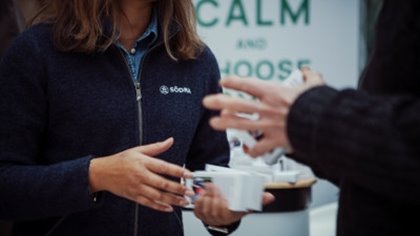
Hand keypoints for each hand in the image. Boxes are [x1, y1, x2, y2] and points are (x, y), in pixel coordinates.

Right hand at [88, 137, 192, 211]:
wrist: (102, 172)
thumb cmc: (121, 160)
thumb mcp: (138, 150)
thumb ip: (156, 147)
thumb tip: (170, 140)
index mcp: (143, 162)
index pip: (164, 167)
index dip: (178, 171)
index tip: (189, 174)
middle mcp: (141, 175)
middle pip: (163, 184)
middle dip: (179, 188)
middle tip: (191, 191)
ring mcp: (137, 187)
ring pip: (158, 196)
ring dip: (173, 200)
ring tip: (184, 201)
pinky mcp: (134, 196)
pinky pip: (148, 203)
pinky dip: (160, 207)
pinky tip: (169, 208)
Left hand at [193, 183, 274, 225]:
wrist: (224, 218)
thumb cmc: (235, 210)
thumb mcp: (247, 205)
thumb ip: (258, 200)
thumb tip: (269, 196)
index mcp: (231, 216)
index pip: (224, 211)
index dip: (220, 202)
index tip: (220, 192)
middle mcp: (219, 219)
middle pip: (213, 208)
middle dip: (212, 196)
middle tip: (213, 185)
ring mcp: (209, 218)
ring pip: (205, 208)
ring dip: (205, 197)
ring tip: (207, 188)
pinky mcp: (200, 215)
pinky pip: (197, 209)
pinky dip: (198, 201)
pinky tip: (201, 194)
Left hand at [203, 68, 323, 156]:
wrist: (324, 125)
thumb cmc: (318, 106)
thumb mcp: (315, 85)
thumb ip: (309, 76)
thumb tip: (308, 71)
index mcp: (274, 93)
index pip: (247, 85)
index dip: (233, 82)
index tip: (223, 81)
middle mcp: (267, 109)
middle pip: (237, 104)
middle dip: (219, 102)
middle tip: (207, 101)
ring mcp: (268, 126)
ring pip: (240, 125)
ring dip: (225, 124)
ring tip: (213, 123)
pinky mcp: (274, 141)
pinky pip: (258, 148)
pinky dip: (252, 150)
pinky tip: (247, 149)